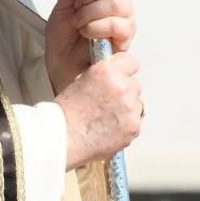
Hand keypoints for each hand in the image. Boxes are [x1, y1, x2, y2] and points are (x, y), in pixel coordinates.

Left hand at [44, 0, 135, 92]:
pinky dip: (96, 26)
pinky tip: (86, 33)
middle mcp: (118, 2)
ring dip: (90, 11)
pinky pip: (117, 24)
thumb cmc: (63, 42)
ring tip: (79, 23)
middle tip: (77, 6)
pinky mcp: (126, 39)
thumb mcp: (60, 9)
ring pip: (116, 2)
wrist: (63, 70)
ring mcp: (125, 20)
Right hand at [56, 51, 142, 170]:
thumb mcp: (81, 81)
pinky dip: (126, 127)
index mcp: (107, 71)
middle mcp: (122, 86)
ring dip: (127, 110)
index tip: (120, 77)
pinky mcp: (133, 127)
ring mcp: (130, 108)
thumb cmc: (64, 113)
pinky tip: (110, 130)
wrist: (62, 138)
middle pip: (134, 85)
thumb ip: (104, 76)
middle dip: (125, 93)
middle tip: (108, 103)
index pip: (131, 62)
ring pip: (137, 105)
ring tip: (107, 119)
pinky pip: (136, 123)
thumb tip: (115, 77)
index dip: (124, 70)